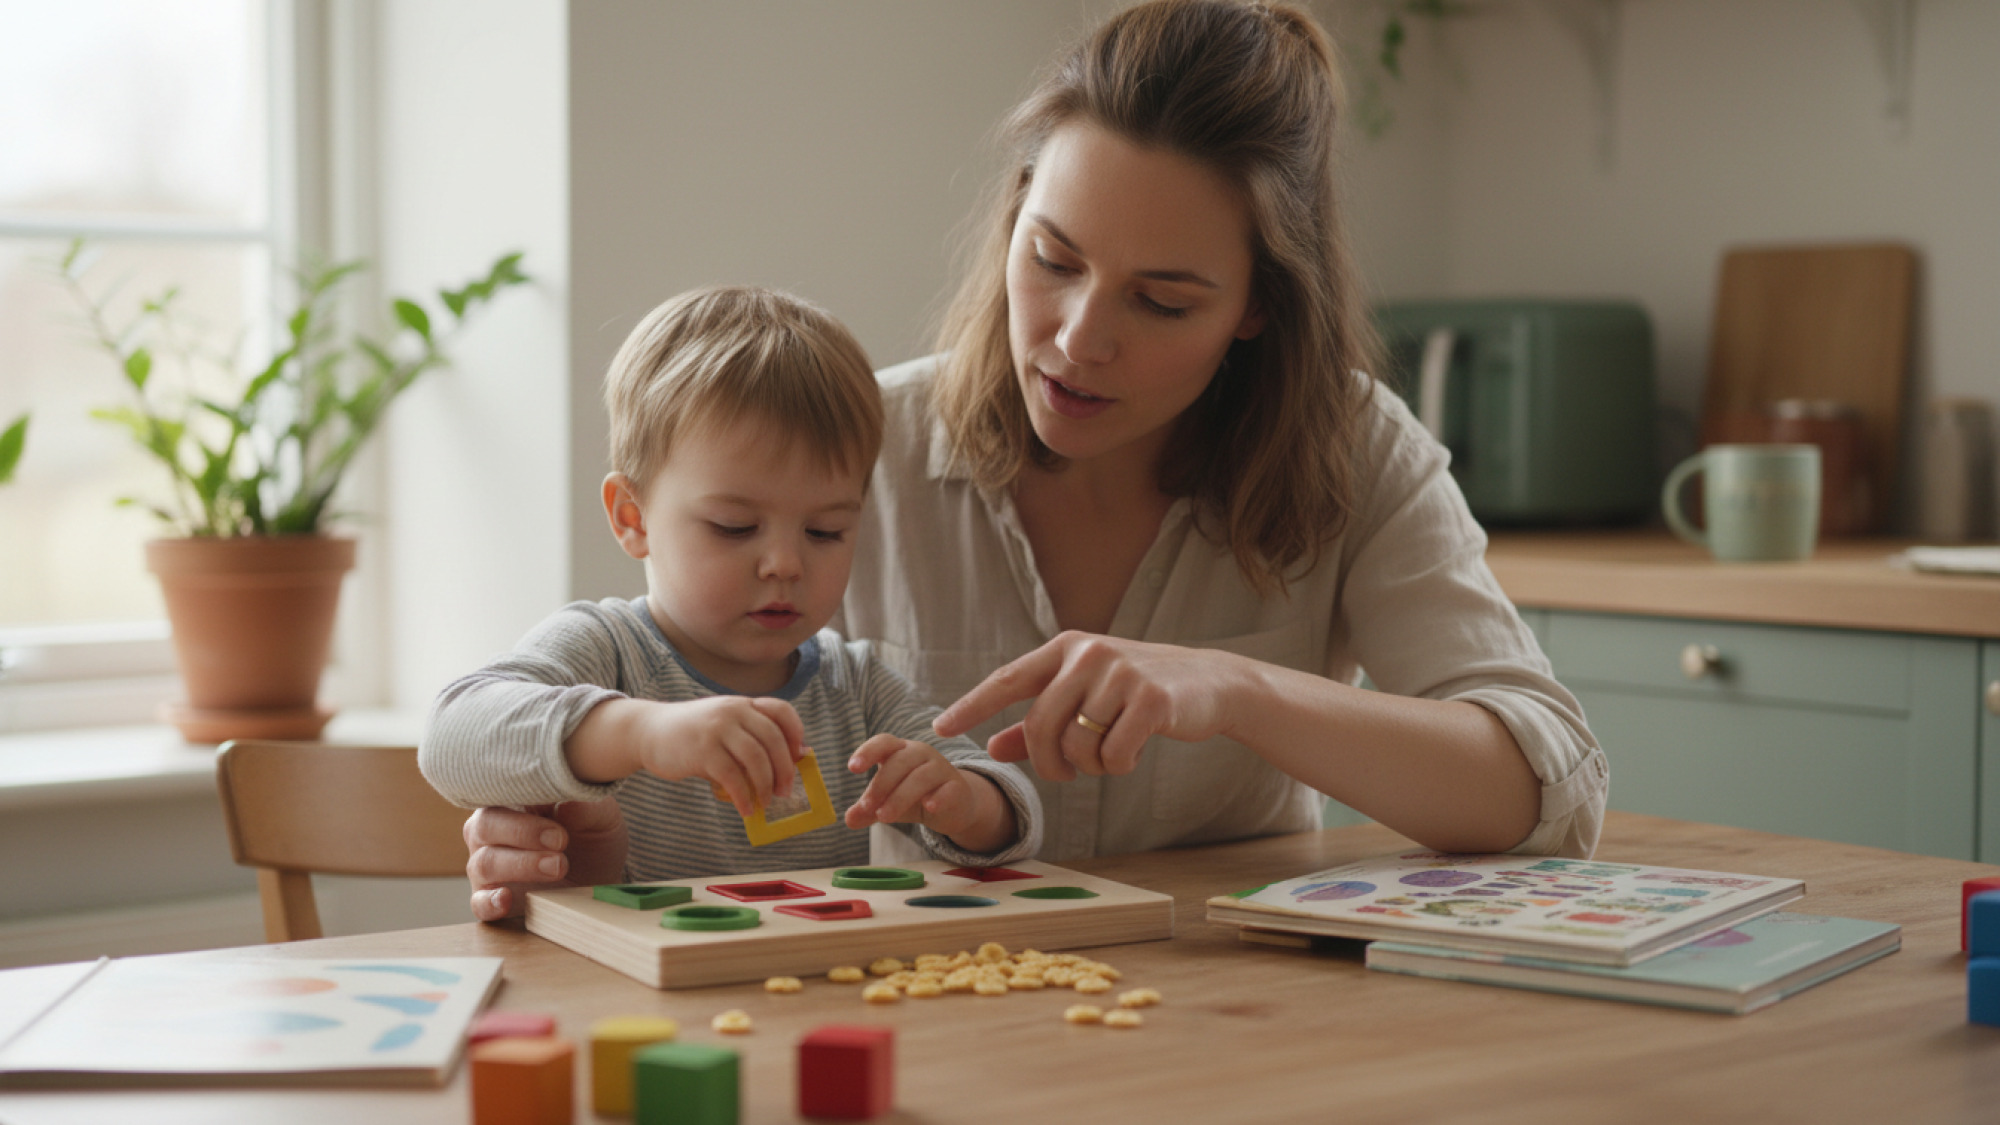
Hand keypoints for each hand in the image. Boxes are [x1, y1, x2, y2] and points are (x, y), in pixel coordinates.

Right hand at [463, 799, 628, 921]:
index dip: (524, 802)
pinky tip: (506, 899)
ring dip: (520, 865)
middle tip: (561, 842)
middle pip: (483, 825)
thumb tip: (567, 804)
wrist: (602, 879)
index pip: (497, 792)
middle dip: (522, 833)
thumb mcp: (602, 818)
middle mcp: (491, 832)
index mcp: (511, 801)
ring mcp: (487, 867)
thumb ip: (587, 808)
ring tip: (558, 867)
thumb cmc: (593, 837)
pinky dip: (488, 902)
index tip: (559, 817)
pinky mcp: (490, 900)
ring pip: (483, 863)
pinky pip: (478, 903)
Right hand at [627, 696, 806, 817]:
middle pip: (773, 739)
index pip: (781, 710)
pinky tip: (745, 809)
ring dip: (765, 785)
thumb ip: (752, 739)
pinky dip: (743, 796)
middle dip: (785, 769)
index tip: (799, 755)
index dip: (796, 732)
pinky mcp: (702, 750)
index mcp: (742, 704)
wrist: (648, 731)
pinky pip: (732, 776)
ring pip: (756, 758)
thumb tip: (791, 761)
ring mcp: (717, 729)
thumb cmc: (692, 734)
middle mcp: (733, 711)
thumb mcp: (724, 727)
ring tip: (765, 802)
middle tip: (785, 791)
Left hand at [843, 733, 1010, 849]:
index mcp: (900, 751)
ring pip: (920, 777)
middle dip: (881, 785)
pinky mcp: (957, 787)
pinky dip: (938, 797)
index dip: (867, 751)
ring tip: (884, 817)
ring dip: (899, 797)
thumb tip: (848, 820)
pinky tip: (929, 807)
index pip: (884, 742)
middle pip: (900, 761)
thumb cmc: (915, 797)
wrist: (953, 807)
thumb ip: (868, 810)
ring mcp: (941, 768)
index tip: (852, 768)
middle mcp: (921, 753)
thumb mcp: (887, 803)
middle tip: (867, 807)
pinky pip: (947, 789)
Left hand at [932, 631, 1243, 781]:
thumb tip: (992, 747)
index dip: (971, 705)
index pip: (1007, 679)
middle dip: (1047, 763)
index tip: (939, 728)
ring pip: (1076, 746)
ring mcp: (1120, 674)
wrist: (1210, 683)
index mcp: (1066, 648)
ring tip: (1107, 756)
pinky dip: (1119, 766)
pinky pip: (1113, 755)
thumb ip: (1038, 720)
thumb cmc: (1139, 692)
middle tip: (1064, 775)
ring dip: (1088, 767)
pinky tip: (1132, 752)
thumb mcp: (1086, 696)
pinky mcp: (1151, 700)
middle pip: (1040, 727)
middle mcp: (1088, 654)